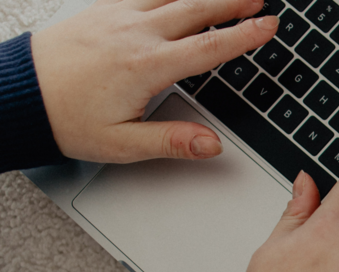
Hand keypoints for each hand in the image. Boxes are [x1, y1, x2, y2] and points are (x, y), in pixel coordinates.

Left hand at [31, 0, 277, 162]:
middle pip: (195, 10)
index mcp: (147, 67)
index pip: (208, 48)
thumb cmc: (66, 118)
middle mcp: (135, 34)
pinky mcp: (101, 10)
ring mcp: (117, 16)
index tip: (267, 25)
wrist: (18, 94)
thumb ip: (172, 142)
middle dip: (232, 3)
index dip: (243, 36)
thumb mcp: (123, 143)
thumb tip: (212, 144)